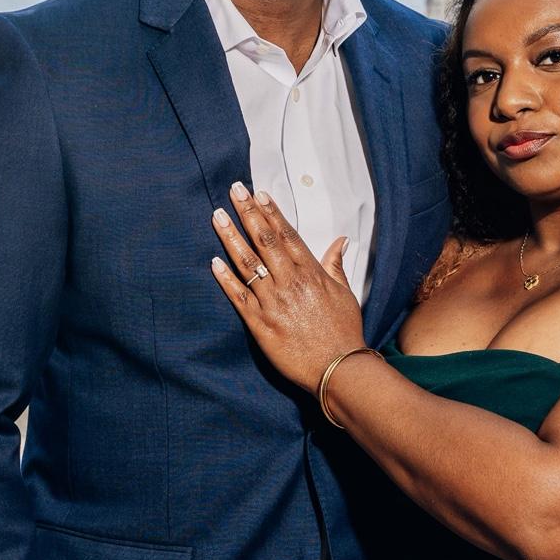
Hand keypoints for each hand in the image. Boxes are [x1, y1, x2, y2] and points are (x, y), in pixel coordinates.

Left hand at [210, 182, 365, 389]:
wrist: (337, 369)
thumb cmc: (343, 332)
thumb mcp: (346, 294)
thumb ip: (336, 266)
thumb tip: (340, 241)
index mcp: (311, 273)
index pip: (287, 235)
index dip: (272, 212)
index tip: (260, 194)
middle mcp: (290, 283)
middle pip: (264, 240)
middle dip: (248, 213)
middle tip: (234, 191)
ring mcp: (272, 303)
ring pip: (247, 263)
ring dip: (231, 237)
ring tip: (218, 216)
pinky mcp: (260, 324)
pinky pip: (238, 296)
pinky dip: (225, 278)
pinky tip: (213, 261)